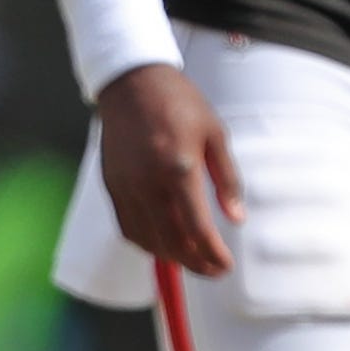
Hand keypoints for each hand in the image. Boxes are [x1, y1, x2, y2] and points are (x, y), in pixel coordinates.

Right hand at [94, 64, 240, 275]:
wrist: (132, 82)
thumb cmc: (179, 103)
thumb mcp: (216, 134)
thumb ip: (227, 180)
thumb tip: (237, 218)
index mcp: (179, 169)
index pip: (198, 229)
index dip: (214, 255)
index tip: (226, 265)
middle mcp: (149, 183)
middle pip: (172, 243)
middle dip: (196, 263)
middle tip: (214, 269)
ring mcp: (126, 187)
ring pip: (147, 241)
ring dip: (171, 258)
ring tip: (192, 259)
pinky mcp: (112, 186)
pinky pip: (127, 228)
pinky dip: (147, 244)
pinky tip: (164, 244)